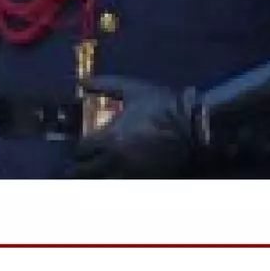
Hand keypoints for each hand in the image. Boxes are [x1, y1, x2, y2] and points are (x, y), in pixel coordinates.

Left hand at [71, 78, 201, 179]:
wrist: (192, 125)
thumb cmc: (160, 104)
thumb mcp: (130, 88)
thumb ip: (102, 85)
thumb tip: (79, 83)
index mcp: (111, 138)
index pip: (81, 151)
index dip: (78, 149)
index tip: (80, 147)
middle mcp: (116, 160)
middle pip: (86, 173)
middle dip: (80, 169)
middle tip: (77, 167)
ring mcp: (131, 174)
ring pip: (102, 184)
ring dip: (95, 178)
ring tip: (92, 175)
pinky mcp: (144, 181)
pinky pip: (120, 187)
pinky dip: (113, 182)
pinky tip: (114, 178)